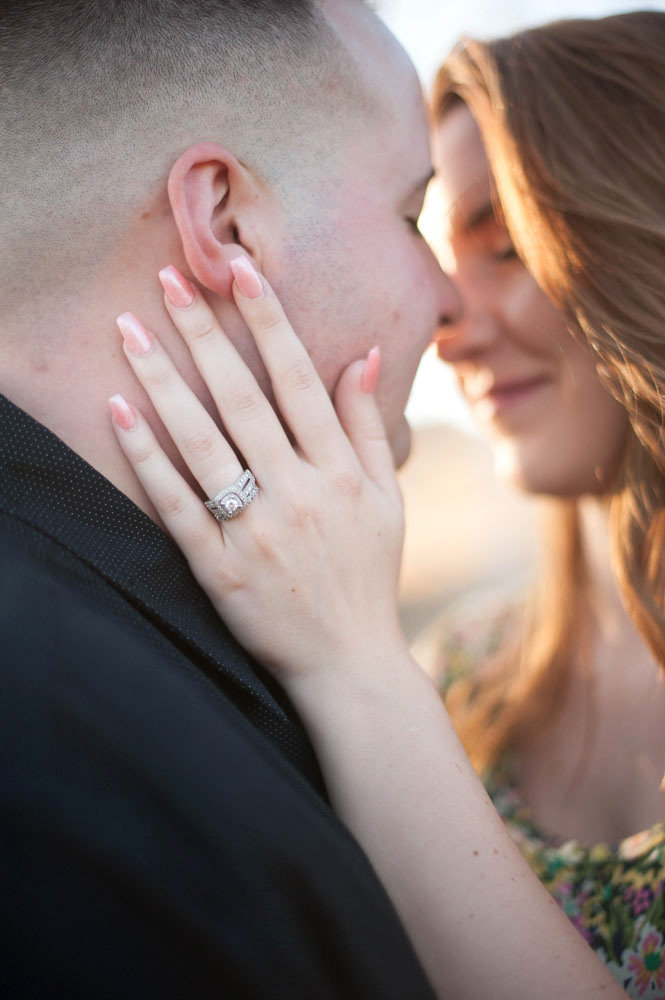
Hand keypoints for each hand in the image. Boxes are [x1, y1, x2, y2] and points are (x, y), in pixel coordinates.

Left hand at [109, 260, 407, 688]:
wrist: (350, 663)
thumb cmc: (369, 574)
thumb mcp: (388, 499)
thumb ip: (370, 427)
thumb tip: (362, 354)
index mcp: (342, 472)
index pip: (299, 381)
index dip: (268, 322)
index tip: (240, 271)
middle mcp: (299, 494)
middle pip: (243, 400)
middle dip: (204, 333)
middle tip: (168, 278)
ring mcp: (257, 533)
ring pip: (203, 444)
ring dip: (164, 383)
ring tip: (130, 331)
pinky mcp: (221, 571)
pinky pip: (178, 507)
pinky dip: (148, 460)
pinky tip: (122, 414)